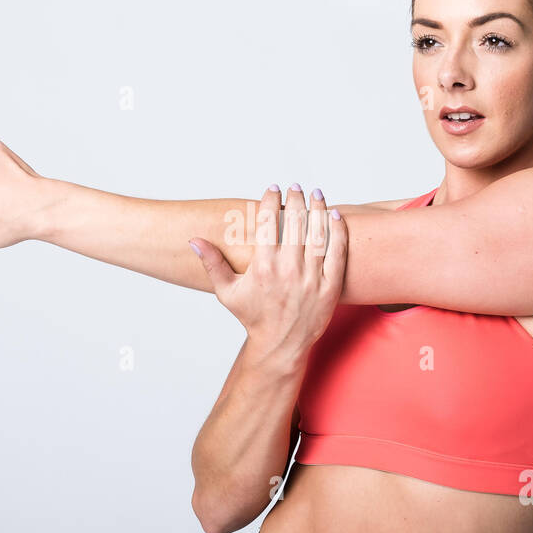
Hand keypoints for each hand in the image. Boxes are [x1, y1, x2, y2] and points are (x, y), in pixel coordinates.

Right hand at [188, 184, 347, 365]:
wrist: (280, 345)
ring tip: (316, 193)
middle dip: (296, 199)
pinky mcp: (330, 286)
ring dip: (317, 208)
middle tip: (296, 187)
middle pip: (295, 223)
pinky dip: (337, 230)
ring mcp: (311, 278)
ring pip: (318, 233)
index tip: (273, 188)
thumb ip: (212, 264)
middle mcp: (288, 270)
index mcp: (263, 267)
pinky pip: (337, 252)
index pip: (268, 222)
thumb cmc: (253, 316)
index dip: (271, 200)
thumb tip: (194, 241)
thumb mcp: (227, 292)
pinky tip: (334, 215)